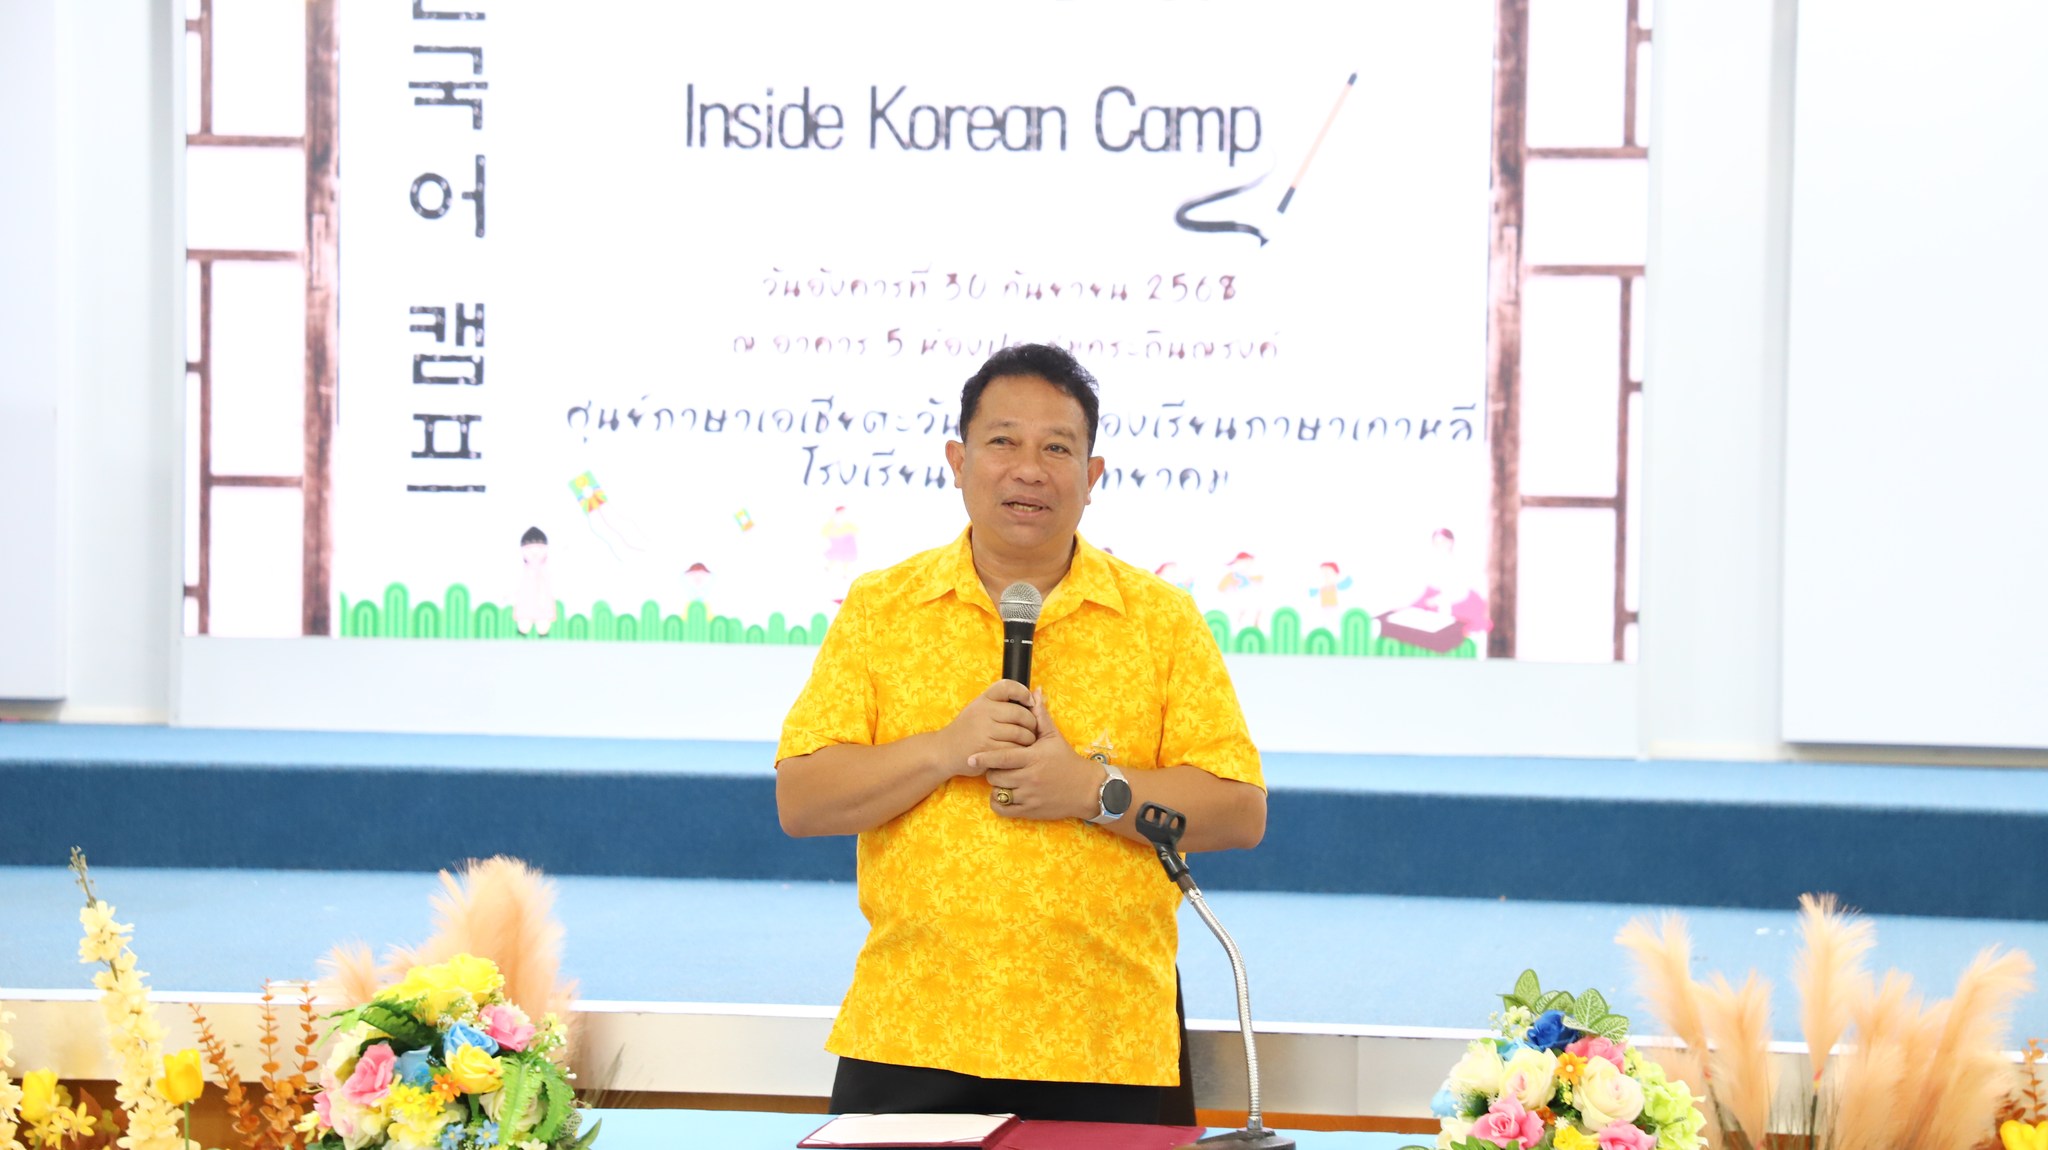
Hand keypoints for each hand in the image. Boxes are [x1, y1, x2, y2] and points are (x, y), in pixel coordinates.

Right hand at [933, 680, 1037, 777]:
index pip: (1008, 687)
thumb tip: (1040, 695)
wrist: (945, 750)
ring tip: (1026, 742)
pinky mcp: (987, 750)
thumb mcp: (980, 709)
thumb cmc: (969, 729)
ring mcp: (984, 731)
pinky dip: (1020, 752)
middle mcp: (983, 712)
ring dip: (1029, 740)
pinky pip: (1014, 750)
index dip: (1023, 692)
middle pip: (1020, 713)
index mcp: (983, 700)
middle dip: (1032, 723)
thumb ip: (1005, 703)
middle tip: (1032, 729)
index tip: (1030, 701)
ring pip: (1020, 733)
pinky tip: (1017, 753)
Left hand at [977, 690, 1098, 820]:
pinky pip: (1004, 809)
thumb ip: (1040, 716)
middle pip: (996, 776)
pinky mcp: (1030, 810)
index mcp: (1033, 757)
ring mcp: (1029, 796)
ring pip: (999, 792)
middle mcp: (1029, 778)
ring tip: (1004, 780)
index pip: (1002, 758)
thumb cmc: (1067, 761)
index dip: (984, 758)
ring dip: (997, 786)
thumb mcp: (1054, 737)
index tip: (970, 758)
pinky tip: (1004, 795)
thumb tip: (1035, 692)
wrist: (1086, 789)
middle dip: (992, 771)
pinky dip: (999, 803)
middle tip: (998, 767)